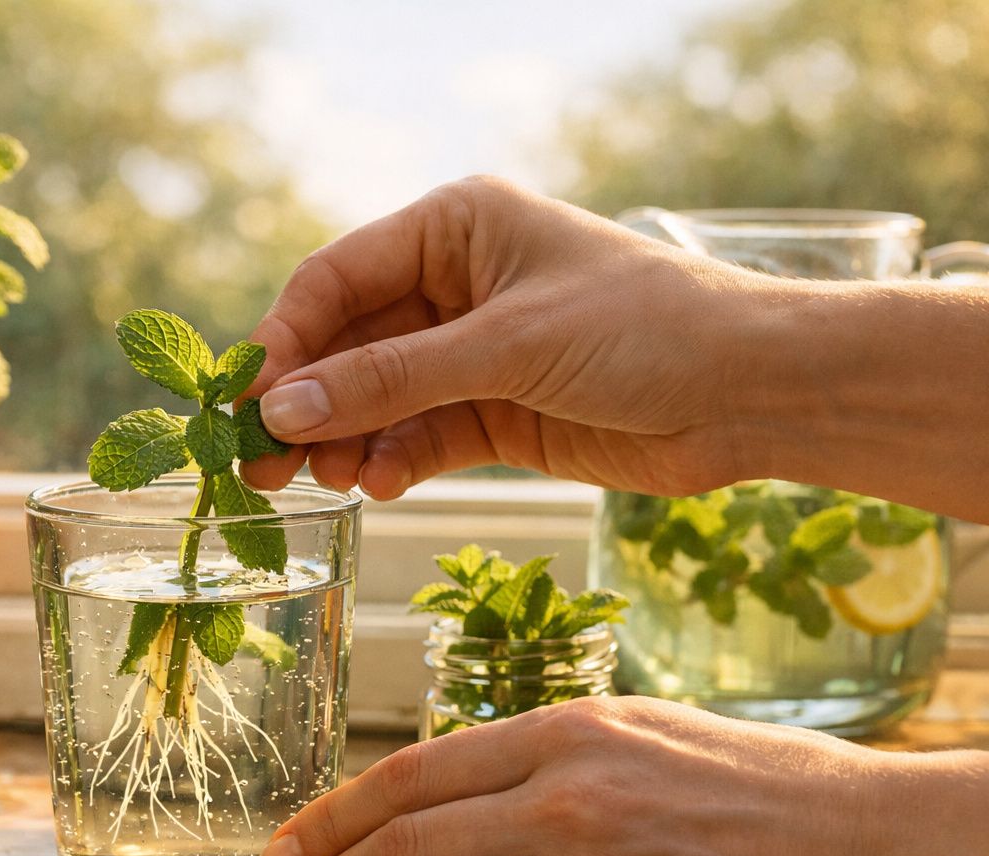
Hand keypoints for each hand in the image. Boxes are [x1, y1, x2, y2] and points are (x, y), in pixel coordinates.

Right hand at [241, 176, 784, 499]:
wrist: (753, 393)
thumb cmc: (643, 329)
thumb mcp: (507, 347)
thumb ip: (391, 379)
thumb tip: (281, 409)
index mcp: (454, 228)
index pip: (336, 279)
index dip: (285, 340)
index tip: (245, 401)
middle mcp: (453, 285)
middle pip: (346, 345)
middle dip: (305, 403)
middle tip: (256, 463)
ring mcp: (471, 353)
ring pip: (375, 398)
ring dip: (343, 440)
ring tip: (321, 483)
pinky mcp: (493, 413)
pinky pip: (417, 436)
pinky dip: (393, 461)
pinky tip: (380, 485)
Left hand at [252, 696, 988, 855]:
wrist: (865, 848)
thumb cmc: (753, 781)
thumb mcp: (635, 729)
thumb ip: (535, 755)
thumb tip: (436, 794)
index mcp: (562, 735)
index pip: (407, 777)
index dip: (330, 817)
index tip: (285, 847)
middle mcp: (562, 805)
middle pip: (400, 847)